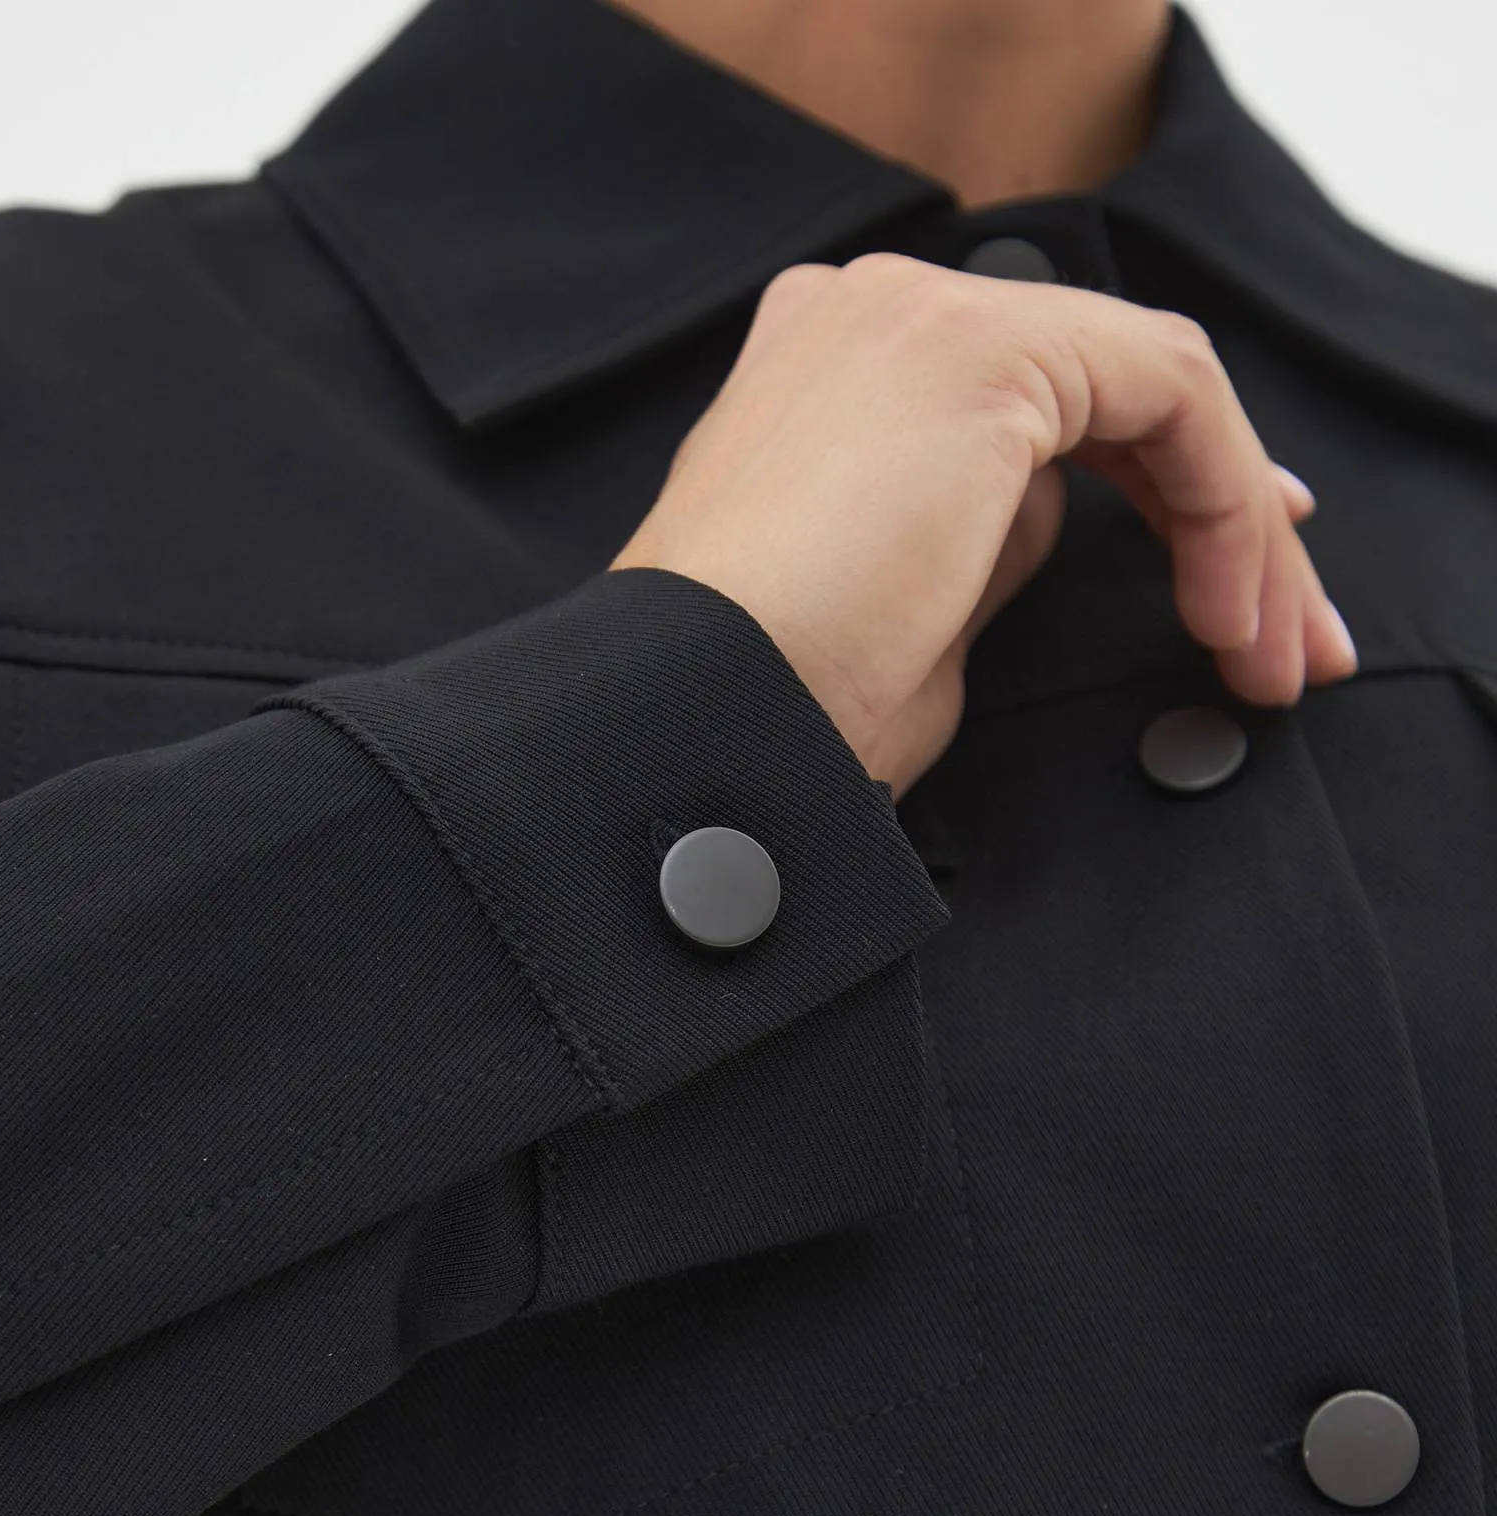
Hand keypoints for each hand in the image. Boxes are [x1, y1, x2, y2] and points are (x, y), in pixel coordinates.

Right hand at [608, 253, 1353, 797]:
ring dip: (1235, 525)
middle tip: (1288, 638)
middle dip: (1221, 518)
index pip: (1043, 400)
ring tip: (1270, 655)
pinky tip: (1229, 604)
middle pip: (1110, 390)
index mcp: (830, 373)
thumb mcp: (903, 620)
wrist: (695, 730)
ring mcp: (921, 318)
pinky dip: (1223, 501)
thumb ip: (982, 539)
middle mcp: (873, 317)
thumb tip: (1052, 513)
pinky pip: (1169, 392)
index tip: (1229, 587)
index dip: (1159, 490)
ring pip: (1154, 386)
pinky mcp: (981, 353)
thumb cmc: (773, 713)